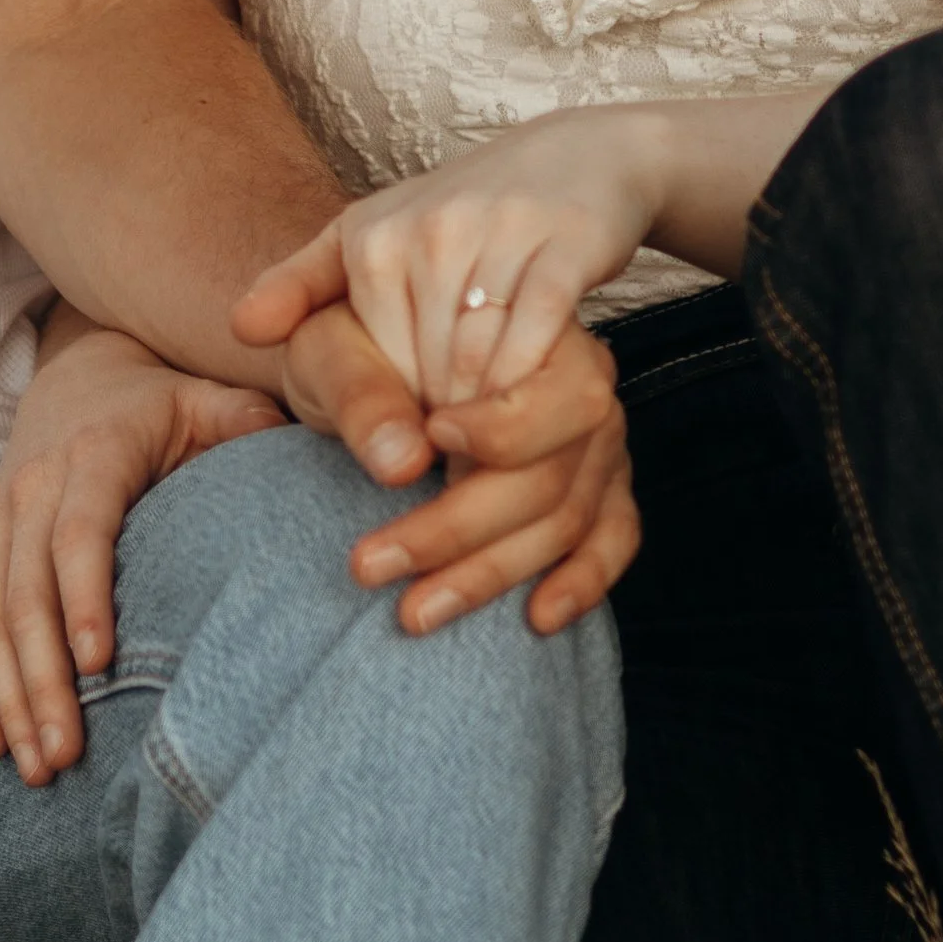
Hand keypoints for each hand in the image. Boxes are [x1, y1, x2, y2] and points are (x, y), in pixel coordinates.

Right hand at [0, 327, 283, 785]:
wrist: (80, 371)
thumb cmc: (164, 400)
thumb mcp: (209, 397)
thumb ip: (246, 422)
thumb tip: (293, 443)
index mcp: (94, 456)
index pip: (80, 533)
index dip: (84, 596)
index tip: (97, 665)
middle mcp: (33, 490)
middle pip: (24, 594)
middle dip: (39, 681)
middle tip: (65, 754)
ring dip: (7, 697)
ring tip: (35, 765)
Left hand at [235, 108, 664, 406]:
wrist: (577, 153)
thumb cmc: (460, 211)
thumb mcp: (367, 234)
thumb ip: (299, 283)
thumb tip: (241, 330)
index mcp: (372, 239)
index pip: (374, 365)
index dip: (399, 413)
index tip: (418, 438)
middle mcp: (429, 232)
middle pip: (427, 374)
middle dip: (444, 423)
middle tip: (458, 455)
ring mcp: (499, 234)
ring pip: (481, 363)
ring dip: (489, 414)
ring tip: (493, 443)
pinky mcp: (565, 244)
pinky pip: (540, 335)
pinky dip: (533, 378)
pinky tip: (538, 399)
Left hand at [274, 298, 638, 636]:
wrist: (358, 370)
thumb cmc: (347, 351)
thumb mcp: (330, 350)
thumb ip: (360, 392)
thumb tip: (402, 463)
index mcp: (528, 324)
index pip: (552, 387)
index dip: (503, 429)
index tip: (431, 442)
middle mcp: (578, 378)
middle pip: (552, 469)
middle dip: (460, 528)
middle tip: (371, 564)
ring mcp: (594, 438)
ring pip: (568, 517)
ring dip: (490, 573)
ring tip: (411, 612)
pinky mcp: (598, 486)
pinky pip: (613, 537)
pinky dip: (582, 581)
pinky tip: (537, 617)